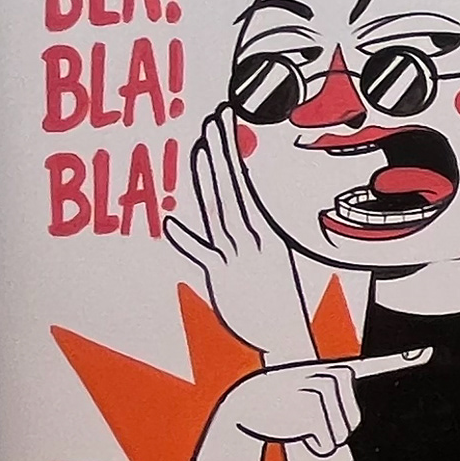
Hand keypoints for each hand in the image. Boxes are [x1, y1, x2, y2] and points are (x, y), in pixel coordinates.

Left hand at [166, 124, 314, 365]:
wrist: (288, 341)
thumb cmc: (278, 303)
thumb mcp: (270, 263)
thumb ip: (248, 236)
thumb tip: (229, 212)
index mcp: (266, 233)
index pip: (245, 182)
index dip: (234, 150)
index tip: (226, 120)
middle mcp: (252, 239)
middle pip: (233, 187)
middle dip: (223, 151)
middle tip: (214, 119)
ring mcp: (237, 256)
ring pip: (221, 209)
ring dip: (210, 177)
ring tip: (201, 146)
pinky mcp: (222, 278)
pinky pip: (202, 254)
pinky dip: (186, 238)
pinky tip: (172, 220)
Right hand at [192, 350, 428, 460]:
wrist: (243, 405)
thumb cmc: (283, 404)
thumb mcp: (309, 394)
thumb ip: (339, 406)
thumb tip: (346, 443)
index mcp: (336, 371)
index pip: (373, 364)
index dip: (400, 361)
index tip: (427, 353)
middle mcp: (331, 374)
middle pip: (353, 420)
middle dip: (336, 429)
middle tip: (308, 420)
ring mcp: (319, 389)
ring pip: (342, 432)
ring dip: (323, 438)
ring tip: (299, 421)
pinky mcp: (308, 408)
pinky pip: (326, 442)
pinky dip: (313, 445)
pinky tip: (294, 430)